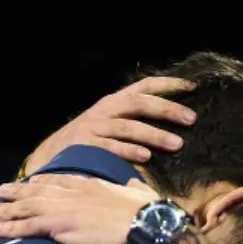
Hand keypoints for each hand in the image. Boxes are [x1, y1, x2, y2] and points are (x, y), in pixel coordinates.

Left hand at [0, 175, 159, 243]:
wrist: (146, 226)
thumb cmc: (148, 213)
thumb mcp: (141, 194)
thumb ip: (134, 189)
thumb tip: (135, 185)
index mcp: (92, 185)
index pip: (61, 181)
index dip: (43, 183)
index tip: (30, 183)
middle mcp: (74, 193)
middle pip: (38, 191)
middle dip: (17, 193)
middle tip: (0, 192)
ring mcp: (65, 208)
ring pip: (28, 207)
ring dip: (7, 210)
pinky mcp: (60, 225)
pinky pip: (29, 227)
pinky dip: (11, 228)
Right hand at [22, 76, 197, 170]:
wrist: (49, 159)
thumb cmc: (88, 144)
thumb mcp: (109, 124)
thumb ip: (134, 120)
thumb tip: (173, 125)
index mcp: (114, 101)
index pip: (144, 86)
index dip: (168, 84)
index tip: (192, 87)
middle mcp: (105, 110)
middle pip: (139, 103)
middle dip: (167, 110)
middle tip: (191, 119)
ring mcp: (94, 127)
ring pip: (128, 126)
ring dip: (154, 135)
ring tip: (176, 144)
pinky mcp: (86, 145)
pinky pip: (111, 148)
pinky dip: (129, 151)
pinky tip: (146, 157)